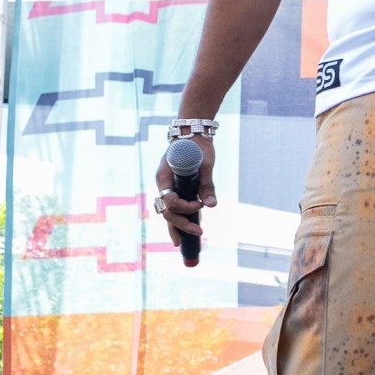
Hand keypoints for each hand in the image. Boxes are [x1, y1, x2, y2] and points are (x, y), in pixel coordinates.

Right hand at [154, 134, 217, 250]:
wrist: (192, 133)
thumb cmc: (197, 146)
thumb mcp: (205, 164)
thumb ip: (206, 184)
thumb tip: (212, 205)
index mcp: (164, 177)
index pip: (169, 200)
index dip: (184, 207)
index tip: (200, 204)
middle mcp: (163, 184)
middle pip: (167, 211)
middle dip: (181, 225)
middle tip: (199, 232)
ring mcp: (167, 187)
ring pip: (168, 212)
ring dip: (177, 226)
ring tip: (184, 241)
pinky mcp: (174, 189)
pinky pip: (174, 207)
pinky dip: (179, 219)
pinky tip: (185, 231)